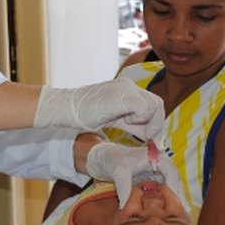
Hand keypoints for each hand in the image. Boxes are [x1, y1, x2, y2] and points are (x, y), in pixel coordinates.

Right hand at [34, 78, 164, 139]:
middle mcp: (129, 85)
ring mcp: (126, 88)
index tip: (151, 138)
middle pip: (157, 103)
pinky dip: (140, 119)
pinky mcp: (123, 96)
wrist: (67, 109)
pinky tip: (126, 121)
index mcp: (127, 89)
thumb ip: (133, 123)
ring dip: (147, 122)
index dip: (155, 121)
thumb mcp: (115, 119)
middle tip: (148, 139)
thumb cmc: (86, 114)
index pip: (152, 102)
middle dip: (156, 124)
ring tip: (131, 126)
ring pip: (155, 105)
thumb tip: (151, 135)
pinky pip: (144, 108)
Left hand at [86, 142, 180, 207]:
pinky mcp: (149, 180)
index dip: (174, 187)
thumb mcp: (119, 171)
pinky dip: (161, 200)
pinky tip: (162, 213)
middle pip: (173, 180)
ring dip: (170, 199)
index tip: (174, 201)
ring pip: (168, 187)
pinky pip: (159, 191)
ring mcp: (154, 172)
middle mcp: (158, 163)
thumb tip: (126, 206)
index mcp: (155, 156)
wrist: (102, 158)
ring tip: (173, 216)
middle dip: (176, 196)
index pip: (171, 171)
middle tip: (178, 212)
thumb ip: (125, 187)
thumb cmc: (112, 159)